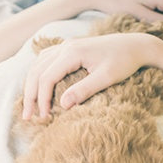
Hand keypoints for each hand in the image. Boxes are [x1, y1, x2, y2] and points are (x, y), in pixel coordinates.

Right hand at [22, 33, 153, 118]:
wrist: (136, 45)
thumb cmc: (124, 61)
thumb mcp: (106, 78)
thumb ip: (84, 90)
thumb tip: (62, 105)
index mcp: (72, 53)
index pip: (47, 78)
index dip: (42, 99)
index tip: (44, 117)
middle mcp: (65, 46)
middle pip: (37, 71)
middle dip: (30, 95)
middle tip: (27, 116)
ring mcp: (66, 45)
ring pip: (38, 65)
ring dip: (31, 85)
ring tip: (30, 105)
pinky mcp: (69, 48)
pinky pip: (45, 60)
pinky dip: (38, 74)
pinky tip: (39, 87)